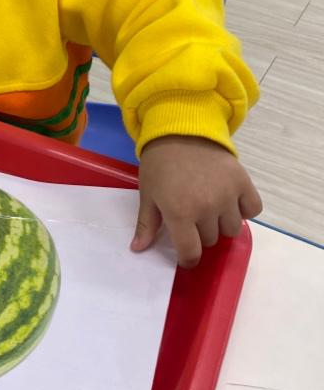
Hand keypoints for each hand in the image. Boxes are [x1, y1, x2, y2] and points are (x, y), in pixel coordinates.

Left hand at [131, 135, 261, 268]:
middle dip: (201, 235)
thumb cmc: (159, 164)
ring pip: (232, 229)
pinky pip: (253, 210)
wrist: (180, 130)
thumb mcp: (148, 194)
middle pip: (211, 240)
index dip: (188, 259)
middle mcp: (207, 207)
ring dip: (222, 224)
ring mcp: (228, 195)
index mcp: (179, 213)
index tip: (186, 255)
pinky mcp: (243, 182)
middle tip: (192, 217)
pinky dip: (245, 210)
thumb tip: (137, 249)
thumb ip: (147, 223)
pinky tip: (231, 202)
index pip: (191, 253)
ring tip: (211, 208)